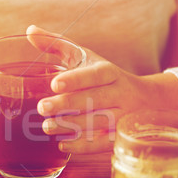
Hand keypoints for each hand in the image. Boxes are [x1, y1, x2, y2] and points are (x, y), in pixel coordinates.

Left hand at [27, 25, 177, 153]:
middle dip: (67, 105)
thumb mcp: (86, 57)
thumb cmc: (106, 77)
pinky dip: (82, 147)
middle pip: (94, 100)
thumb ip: (58, 45)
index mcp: (109, 72)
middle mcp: (119, 94)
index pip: (95, 75)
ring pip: (99, 123)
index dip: (76, 79)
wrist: (148, 100)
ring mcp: (123, 117)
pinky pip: (102, 144)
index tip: (54, 83)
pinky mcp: (120, 136)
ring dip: (71, 127)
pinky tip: (62, 145)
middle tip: (42, 108)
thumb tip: (30, 31)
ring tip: (47, 127)